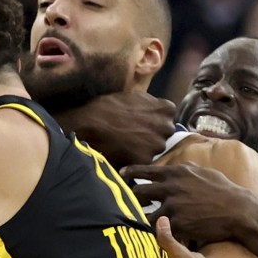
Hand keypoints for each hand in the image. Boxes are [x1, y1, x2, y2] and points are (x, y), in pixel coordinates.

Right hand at [56, 92, 175, 167]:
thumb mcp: (133, 96)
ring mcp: (157, 145)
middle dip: (152, 134)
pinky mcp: (146, 160)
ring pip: (155, 149)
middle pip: (164, 133)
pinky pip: (143, 161)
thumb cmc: (107, 107)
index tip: (144, 121)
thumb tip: (156, 108)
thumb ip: (150, 104)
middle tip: (134, 134)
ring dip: (145, 148)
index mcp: (166, 110)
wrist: (89, 124)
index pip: (168, 116)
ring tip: (126, 144)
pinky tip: (123, 152)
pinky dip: (135, 158)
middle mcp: (166, 127)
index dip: (155, 119)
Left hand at [125, 163, 257, 244]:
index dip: (131, 172)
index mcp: (176, 172)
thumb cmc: (224, 191)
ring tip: (136, 223)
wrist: (237, 211)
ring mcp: (172, 206)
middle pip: (139, 192)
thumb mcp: (205, 172)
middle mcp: (171, 188)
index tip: (121, 174)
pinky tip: (151, 234)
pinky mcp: (177, 224)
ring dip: (141, 218)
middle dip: (132, 199)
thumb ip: (187, 168)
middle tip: (129, 203)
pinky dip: (155, 232)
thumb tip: (178, 164)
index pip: (146, 170)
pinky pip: (158, 229)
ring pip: (145, 214)